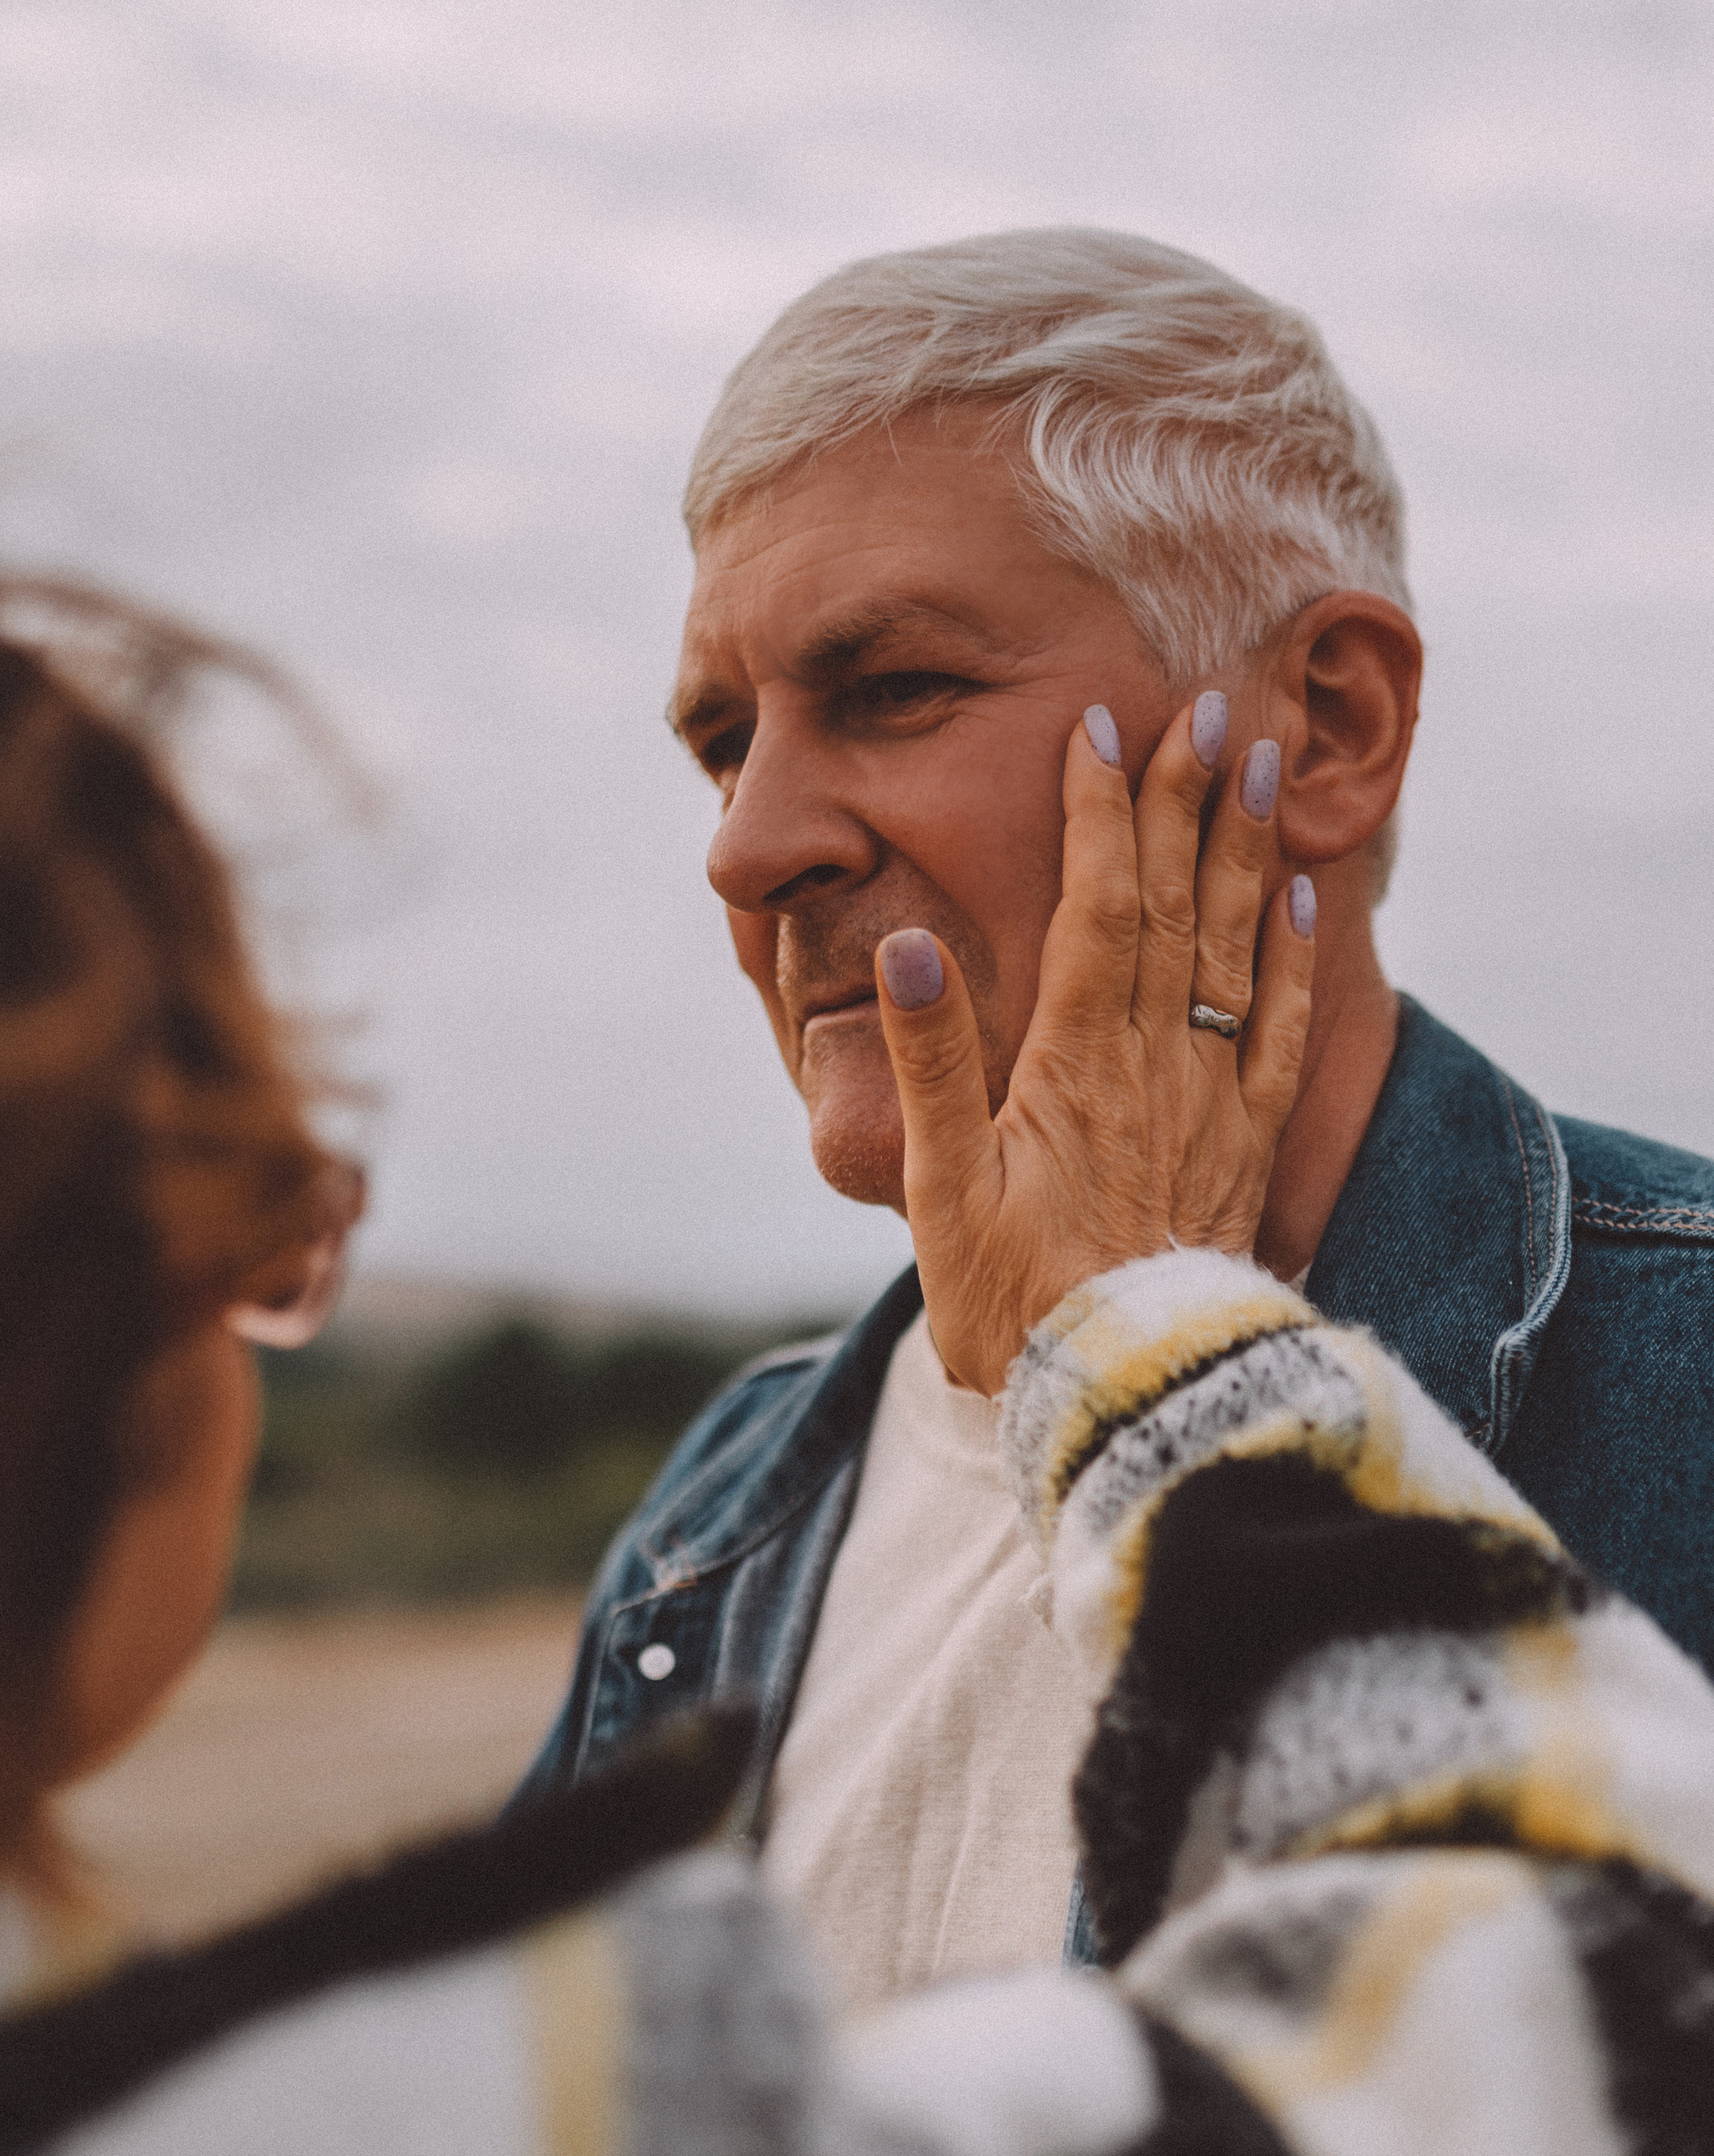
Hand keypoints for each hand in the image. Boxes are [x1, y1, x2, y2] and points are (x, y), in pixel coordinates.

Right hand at [873, 693, 1313, 1395]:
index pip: (1096, 908)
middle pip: (1174, 906)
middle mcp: (1154, 1064)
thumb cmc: (1017, 1303)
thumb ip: (932, 1061)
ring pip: (1232, 948)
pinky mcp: (1243, 1148)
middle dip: (1185, 801)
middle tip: (1204, 707)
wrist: (1127, 1394)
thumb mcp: (943, 1188)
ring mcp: (1208, 1102)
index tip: (1102, 730)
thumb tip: (907, 941)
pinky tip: (1301, 899)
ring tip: (1257, 764)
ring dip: (1243, 851)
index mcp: (1075, 1062)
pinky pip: (1276, 1032)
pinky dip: (1290, 957)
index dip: (1100, 815)